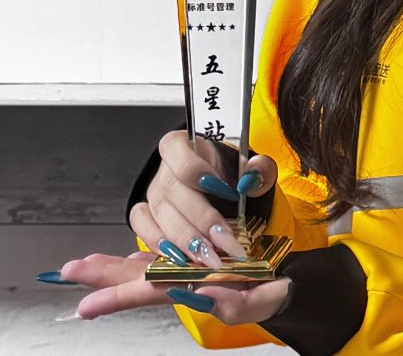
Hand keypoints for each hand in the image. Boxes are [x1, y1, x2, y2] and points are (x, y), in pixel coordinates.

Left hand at [59, 249, 290, 323]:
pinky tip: (128, 257)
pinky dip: (144, 259)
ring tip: (83, 265)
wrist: (291, 288)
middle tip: (69, 271)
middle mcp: (188, 283)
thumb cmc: (277, 293)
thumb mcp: (263, 299)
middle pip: (139, 280)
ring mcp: (192, 273)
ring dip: (114, 267)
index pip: (151, 292)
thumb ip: (237, 302)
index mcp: (198, 291)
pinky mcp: (200, 262)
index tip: (87, 304)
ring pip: (147, 269)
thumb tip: (203, 294)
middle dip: (104, 276)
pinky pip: (166, 260)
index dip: (119, 295)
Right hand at [130, 131, 277, 270]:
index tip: (228, 191)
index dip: (198, 170)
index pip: (178, 151)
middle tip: (224, 241)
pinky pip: (143, 228)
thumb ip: (259, 168)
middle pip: (172, 190)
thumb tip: (251, 180)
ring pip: (159, 214)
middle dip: (200, 219)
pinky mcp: (148, 216)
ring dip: (184, 239)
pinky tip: (182, 258)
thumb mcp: (252, 165)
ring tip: (208, 258)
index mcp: (184, 144)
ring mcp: (153, 193)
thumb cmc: (233, 174)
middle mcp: (164, 168)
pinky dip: (159, 244)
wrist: (224, 188)